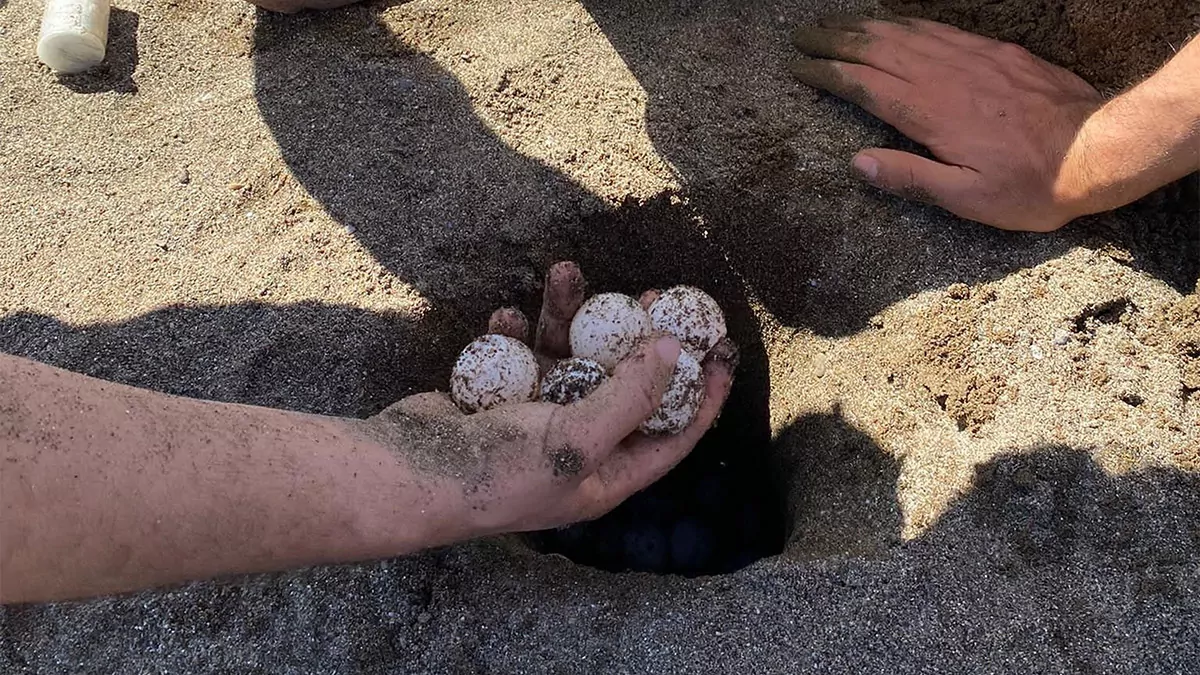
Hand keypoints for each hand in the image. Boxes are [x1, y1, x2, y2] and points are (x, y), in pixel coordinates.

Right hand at [365, 262, 735, 536]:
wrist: (406, 475)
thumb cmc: (498, 472)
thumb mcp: (578, 437)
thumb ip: (631, 394)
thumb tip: (677, 349)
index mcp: (606, 474)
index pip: (672, 434)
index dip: (702, 394)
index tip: (721, 348)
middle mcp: (577, 447)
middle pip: (623, 385)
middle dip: (636, 338)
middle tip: (651, 295)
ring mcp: (535, 421)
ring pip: (566, 357)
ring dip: (565, 315)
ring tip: (563, 271)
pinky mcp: (497, 399)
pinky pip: (519, 356)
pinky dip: (515, 333)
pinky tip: (506, 316)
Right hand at [790, 15, 1104, 231]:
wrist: (1100, 149)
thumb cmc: (1032, 185)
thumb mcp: (967, 199)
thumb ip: (911, 178)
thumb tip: (859, 162)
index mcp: (931, 113)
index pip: (864, 84)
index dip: (827, 74)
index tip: (799, 68)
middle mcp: (946, 77)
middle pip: (877, 48)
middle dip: (835, 41)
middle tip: (803, 37)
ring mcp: (972, 58)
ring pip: (906, 33)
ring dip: (865, 27)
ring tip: (836, 25)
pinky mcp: (996, 52)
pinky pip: (939, 29)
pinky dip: (907, 23)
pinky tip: (894, 23)